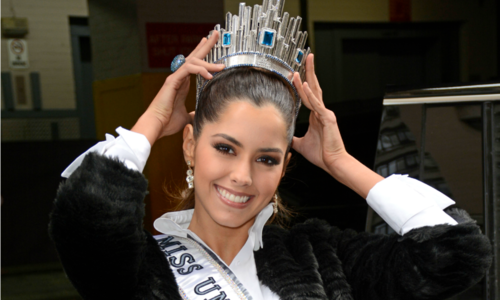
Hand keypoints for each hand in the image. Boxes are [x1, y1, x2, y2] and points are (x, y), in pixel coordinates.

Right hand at [132, 32, 224, 145]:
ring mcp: (175, 78)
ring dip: (208, 62)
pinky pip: (188, 69)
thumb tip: (197, 115)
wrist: (157, 125)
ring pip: (193, 62)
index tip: (208, 42)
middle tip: (215, 34)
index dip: (201, 53)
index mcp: (182, 83)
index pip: (193, 64)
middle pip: (194, 57)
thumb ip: (192, 113)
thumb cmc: (167, 122)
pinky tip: (209, 75)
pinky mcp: (172, 81)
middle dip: (206, 45)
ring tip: (221, 66)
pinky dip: (200, 70)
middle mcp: (178, 78)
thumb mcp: (185, 117)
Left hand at [292, 54, 347, 175]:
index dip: (303, 83)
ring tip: (302, 66)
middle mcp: (321, 111)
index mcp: (316, 115)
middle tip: (308, 56)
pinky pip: (317, 105)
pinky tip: (305, 85)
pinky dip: (310, 95)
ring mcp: (325, 114)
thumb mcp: (301, 144)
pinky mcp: (328, 119)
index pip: (309, 94)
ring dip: (307, 78)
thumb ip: (294, 137)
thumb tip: (285, 135)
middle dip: (310, 71)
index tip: (298, 71)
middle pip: (315, 86)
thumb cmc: (321, 154)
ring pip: (314, 92)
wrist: (332, 163)